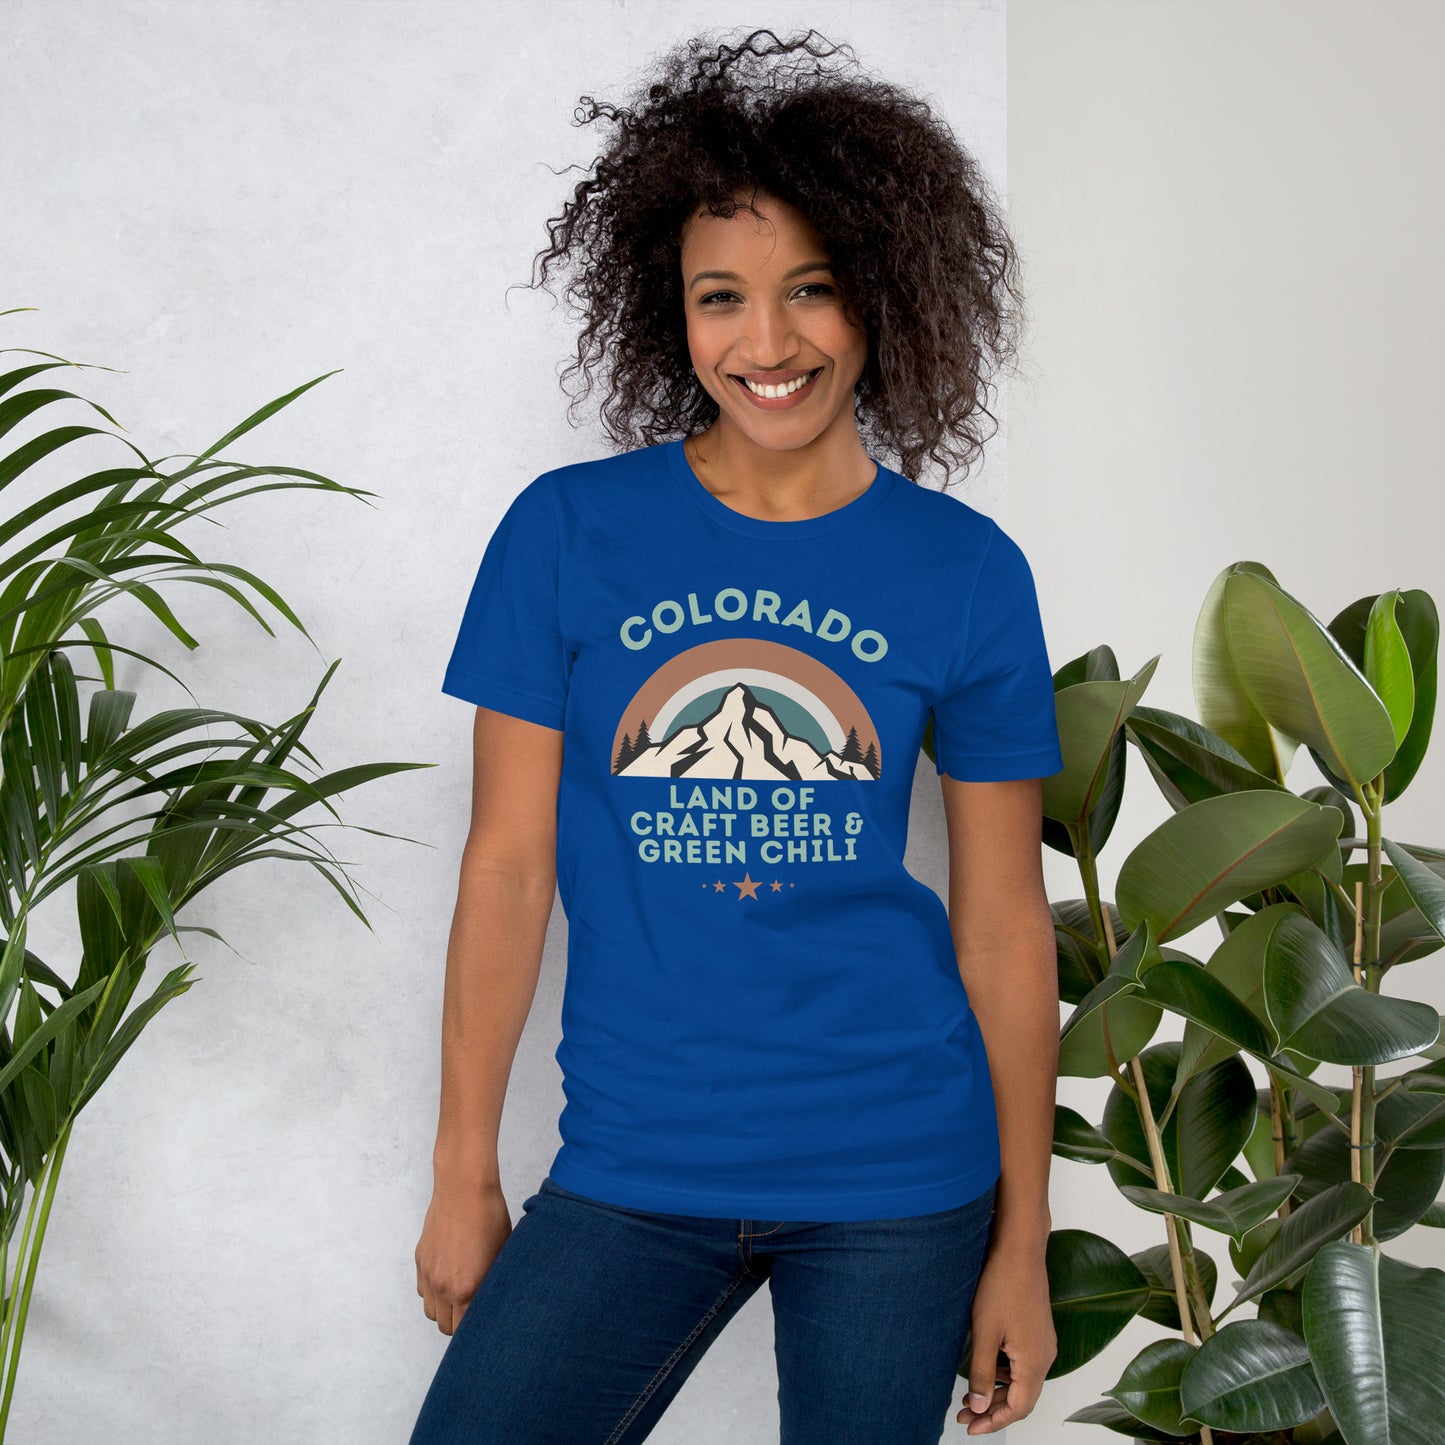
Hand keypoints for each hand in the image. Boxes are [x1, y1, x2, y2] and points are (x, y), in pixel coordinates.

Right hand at [414, 1177, 512, 1334]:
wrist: (464, 1188)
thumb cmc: (490, 1217)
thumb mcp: (501, 1254)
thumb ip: (493, 1285)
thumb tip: (495, 1303)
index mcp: (467, 1289)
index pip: (466, 1330)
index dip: (477, 1329)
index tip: (485, 1324)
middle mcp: (443, 1287)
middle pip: (446, 1327)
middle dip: (460, 1323)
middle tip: (474, 1311)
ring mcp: (428, 1274)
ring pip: (431, 1312)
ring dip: (444, 1310)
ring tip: (460, 1295)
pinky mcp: (420, 1260)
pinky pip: (422, 1291)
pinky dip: (432, 1292)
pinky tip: (448, 1278)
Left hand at [957, 1241, 1056, 1433]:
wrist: (1020, 1250)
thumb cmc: (1002, 1286)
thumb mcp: (985, 1332)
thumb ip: (981, 1372)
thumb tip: (977, 1406)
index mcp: (1035, 1362)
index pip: (1018, 1409)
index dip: (994, 1422)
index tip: (970, 1427)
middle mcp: (1045, 1357)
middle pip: (1022, 1398)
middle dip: (992, 1409)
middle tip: (964, 1413)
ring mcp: (1044, 1343)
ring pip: (1022, 1381)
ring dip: (997, 1391)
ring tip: (970, 1394)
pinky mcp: (1038, 1331)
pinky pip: (1024, 1364)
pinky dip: (1005, 1373)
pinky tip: (986, 1366)